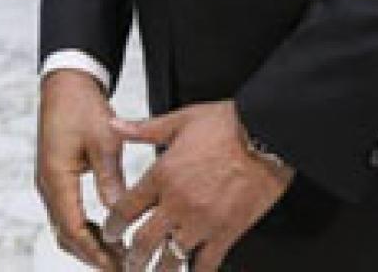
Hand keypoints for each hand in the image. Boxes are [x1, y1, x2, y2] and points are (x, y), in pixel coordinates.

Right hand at [35, 70, 126, 269]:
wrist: (65, 85)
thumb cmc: (83, 107)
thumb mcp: (104, 141)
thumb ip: (110, 179)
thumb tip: (119, 214)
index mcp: (56, 177)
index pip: (74, 229)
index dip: (96, 253)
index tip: (119, 267)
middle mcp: (47, 185)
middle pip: (66, 235)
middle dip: (93, 256)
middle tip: (123, 268)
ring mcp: (49, 183)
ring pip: (64, 228)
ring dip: (88, 246)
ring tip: (118, 257)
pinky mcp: (55, 180)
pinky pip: (66, 215)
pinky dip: (84, 231)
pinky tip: (107, 234)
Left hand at [107, 101, 292, 271]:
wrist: (266, 134)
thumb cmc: (226, 125)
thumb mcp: (179, 120)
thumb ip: (144, 129)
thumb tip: (115, 126)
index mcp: (162, 174)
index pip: (126, 208)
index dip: (114, 225)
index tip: (112, 233)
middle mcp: (178, 202)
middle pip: (144, 240)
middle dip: (132, 257)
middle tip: (128, 262)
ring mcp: (202, 220)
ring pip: (172, 257)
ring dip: (159, 269)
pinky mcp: (227, 232)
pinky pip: (207, 263)